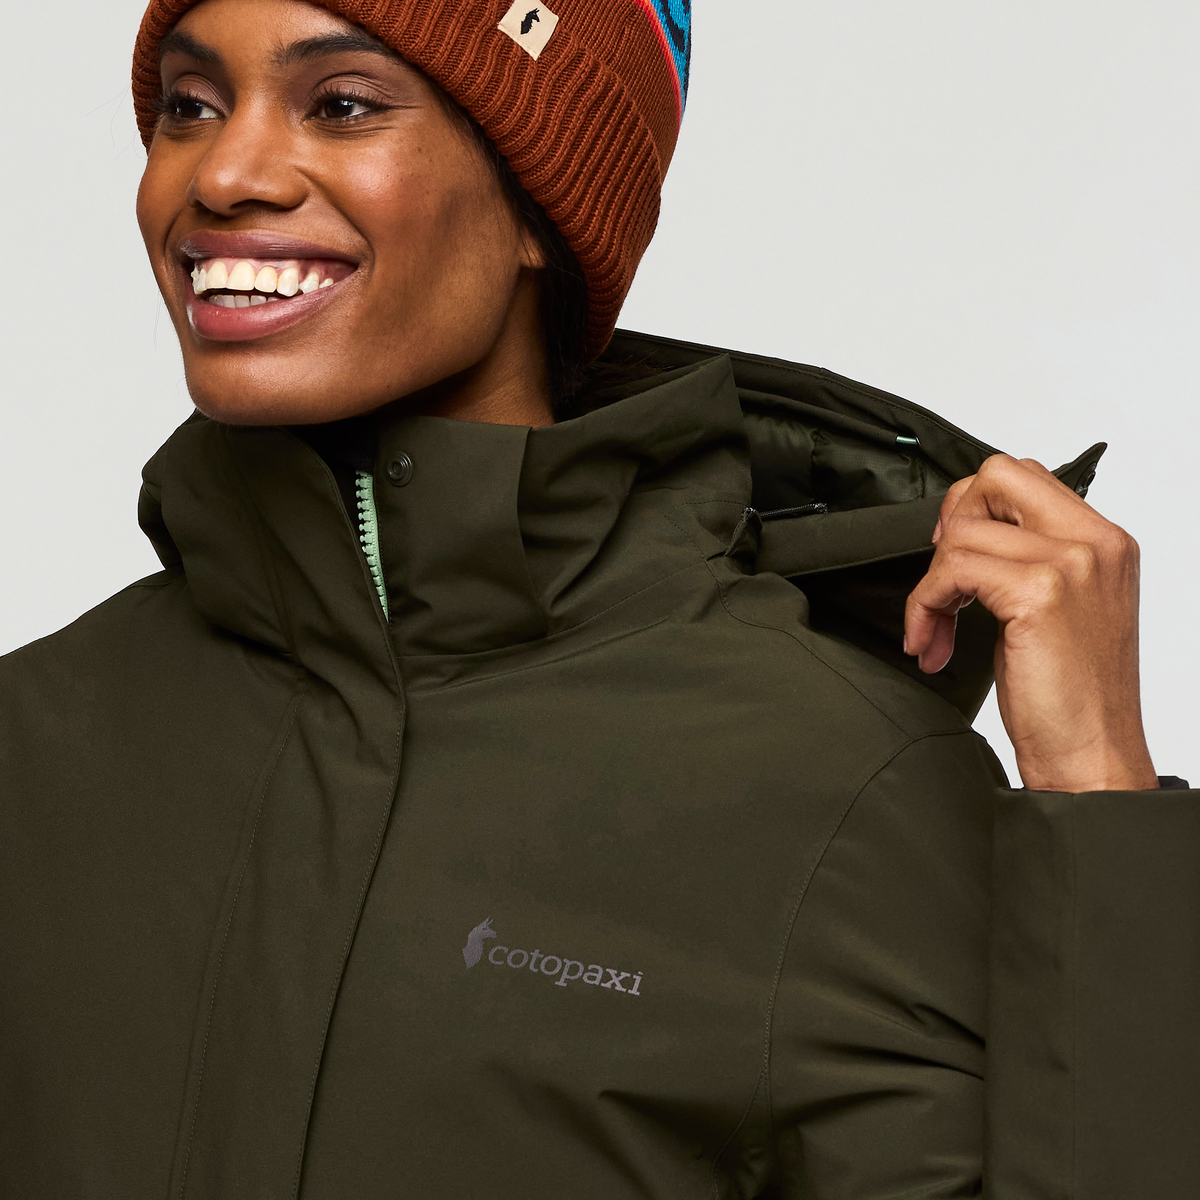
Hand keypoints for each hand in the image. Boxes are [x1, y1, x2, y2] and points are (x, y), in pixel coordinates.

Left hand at [904, 454, 1156, 791]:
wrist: (1094, 759)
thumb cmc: (1073, 698)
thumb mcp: (1062, 611)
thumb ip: (1032, 562)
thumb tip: (968, 532)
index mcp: (1106, 542)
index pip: (1024, 476)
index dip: (974, 507)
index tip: (955, 557)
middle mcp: (1096, 542)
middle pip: (996, 475)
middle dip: (951, 524)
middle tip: (943, 581)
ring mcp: (1071, 562)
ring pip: (963, 531)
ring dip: (931, 585)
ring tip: (938, 633)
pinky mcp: (1040, 593)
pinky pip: (952, 570)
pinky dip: (927, 606)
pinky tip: (934, 646)